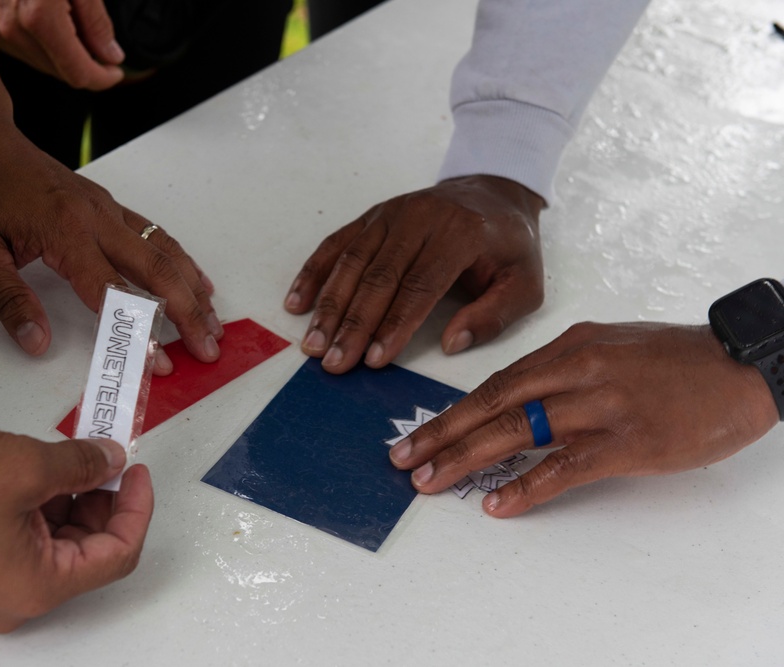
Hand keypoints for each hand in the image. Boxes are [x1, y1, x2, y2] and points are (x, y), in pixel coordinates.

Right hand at [0, 0, 124, 89]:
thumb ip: (96, 22)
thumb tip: (110, 58)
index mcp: (39, 18)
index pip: (78, 74)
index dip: (102, 78)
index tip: (116, 70)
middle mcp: (11, 29)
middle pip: (60, 73)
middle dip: (86, 65)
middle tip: (102, 47)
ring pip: (41, 64)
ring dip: (64, 55)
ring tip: (76, 25)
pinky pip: (22, 49)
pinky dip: (44, 44)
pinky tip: (54, 23)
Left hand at [0, 119, 221, 366]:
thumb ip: (9, 300)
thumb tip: (36, 343)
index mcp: (64, 231)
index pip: (111, 292)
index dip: (137, 332)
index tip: (160, 364)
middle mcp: (97, 218)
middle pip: (157, 270)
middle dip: (188, 313)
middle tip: (209, 349)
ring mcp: (107, 209)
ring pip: (165, 251)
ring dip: (193, 289)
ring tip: (214, 323)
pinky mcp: (109, 206)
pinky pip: (156, 234)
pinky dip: (182, 262)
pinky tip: (197, 282)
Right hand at [0, 427, 152, 632]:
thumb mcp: (26, 465)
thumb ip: (82, 465)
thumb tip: (113, 461)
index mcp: (37, 587)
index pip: (116, 556)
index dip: (136, 510)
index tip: (137, 472)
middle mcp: (17, 598)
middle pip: (88, 552)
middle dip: (103, 501)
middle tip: (105, 457)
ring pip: (59, 543)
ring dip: (73, 499)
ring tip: (70, 457)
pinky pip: (29, 540)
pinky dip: (44, 506)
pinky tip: (43, 471)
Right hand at [284, 175, 544, 373]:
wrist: (492, 190)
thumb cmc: (509, 246)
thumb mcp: (526, 282)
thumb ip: (494, 315)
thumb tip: (452, 344)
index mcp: (460, 235)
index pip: (420, 285)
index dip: (395, 325)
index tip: (374, 360)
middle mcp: (419, 219)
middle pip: (378, 276)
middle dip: (353, 324)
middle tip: (333, 362)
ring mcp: (390, 214)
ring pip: (351, 262)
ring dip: (328, 306)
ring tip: (312, 344)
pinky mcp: (371, 216)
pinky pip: (336, 244)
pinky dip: (314, 274)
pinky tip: (296, 303)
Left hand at [389, 322, 779, 516]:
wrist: (741, 365)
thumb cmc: (675, 360)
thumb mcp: (609, 347)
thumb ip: (563, 370)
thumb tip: (517, 400)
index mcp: (569, 346)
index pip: (497, 382)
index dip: (454, 411)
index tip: (421, 434)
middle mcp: (576, 370)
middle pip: (494, 404)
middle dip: (443, 434)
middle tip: (404, 459)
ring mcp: (600, 404)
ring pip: (518, 431)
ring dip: (467, 458)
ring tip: (430, 481)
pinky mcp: (627, 441)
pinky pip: (564, 466)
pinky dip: (527, 486)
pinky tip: (497, 503)